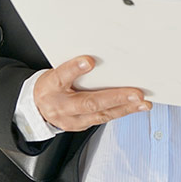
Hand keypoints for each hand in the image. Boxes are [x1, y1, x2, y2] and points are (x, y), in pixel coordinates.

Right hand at [33, 55, 151, 131]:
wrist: (37, 109)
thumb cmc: (51, 86)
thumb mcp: (54, 71)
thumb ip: (72, 66)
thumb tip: (95, 55)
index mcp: (51, 86)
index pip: (61, 76)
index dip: (74, 68)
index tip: (89, 61)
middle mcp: (61, 106)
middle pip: (89, 102)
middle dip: (115, 98)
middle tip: (136, 93)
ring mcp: (72, 119)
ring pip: (101, 114)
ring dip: (125, 108)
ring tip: (143, 102)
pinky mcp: (81, 126)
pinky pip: (103, 119)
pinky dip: (121, 112)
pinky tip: (135, 107)